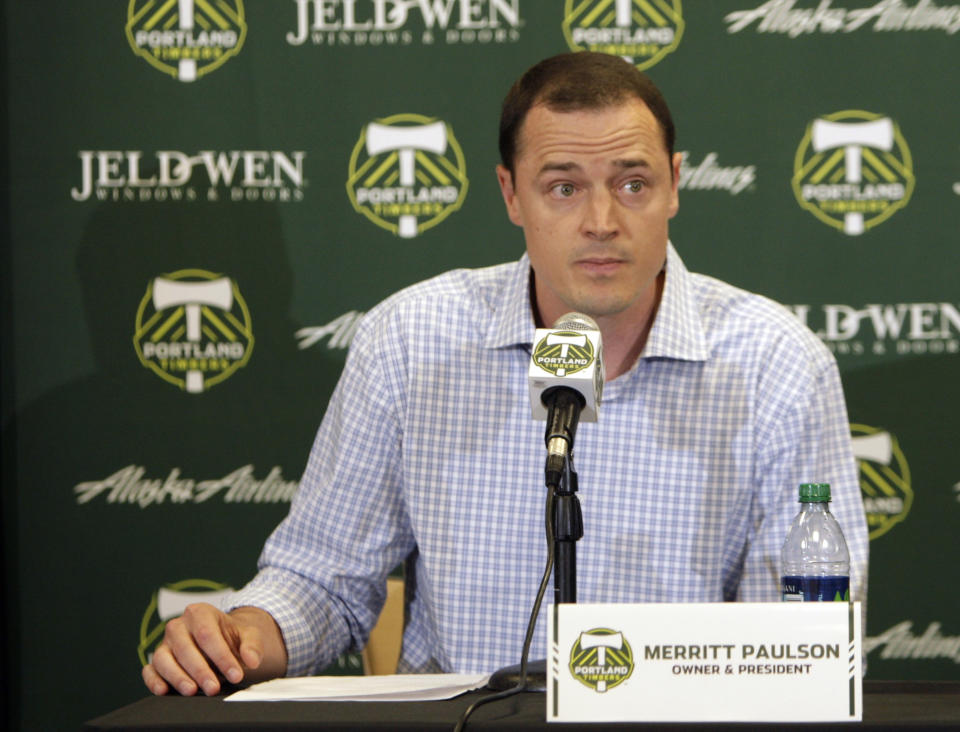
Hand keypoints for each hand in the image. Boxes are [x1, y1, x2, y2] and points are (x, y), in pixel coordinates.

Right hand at [142, 603, 286, 695]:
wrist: (225, 642)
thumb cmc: (233, 637)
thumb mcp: (248, 636)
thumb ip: (252, 645)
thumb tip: (252, 660)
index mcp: (200, 612)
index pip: (207, 634)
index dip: (221, 656)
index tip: (236, 674)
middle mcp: (179, 626)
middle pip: (185, 647)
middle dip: (200, 670)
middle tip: (214, 688)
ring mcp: (165, 644)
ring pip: (164, 659)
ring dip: (177, 676)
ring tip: (192, 691)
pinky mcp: (158, 661)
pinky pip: (150, 670)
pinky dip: (153, 681)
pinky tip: (164, 690)